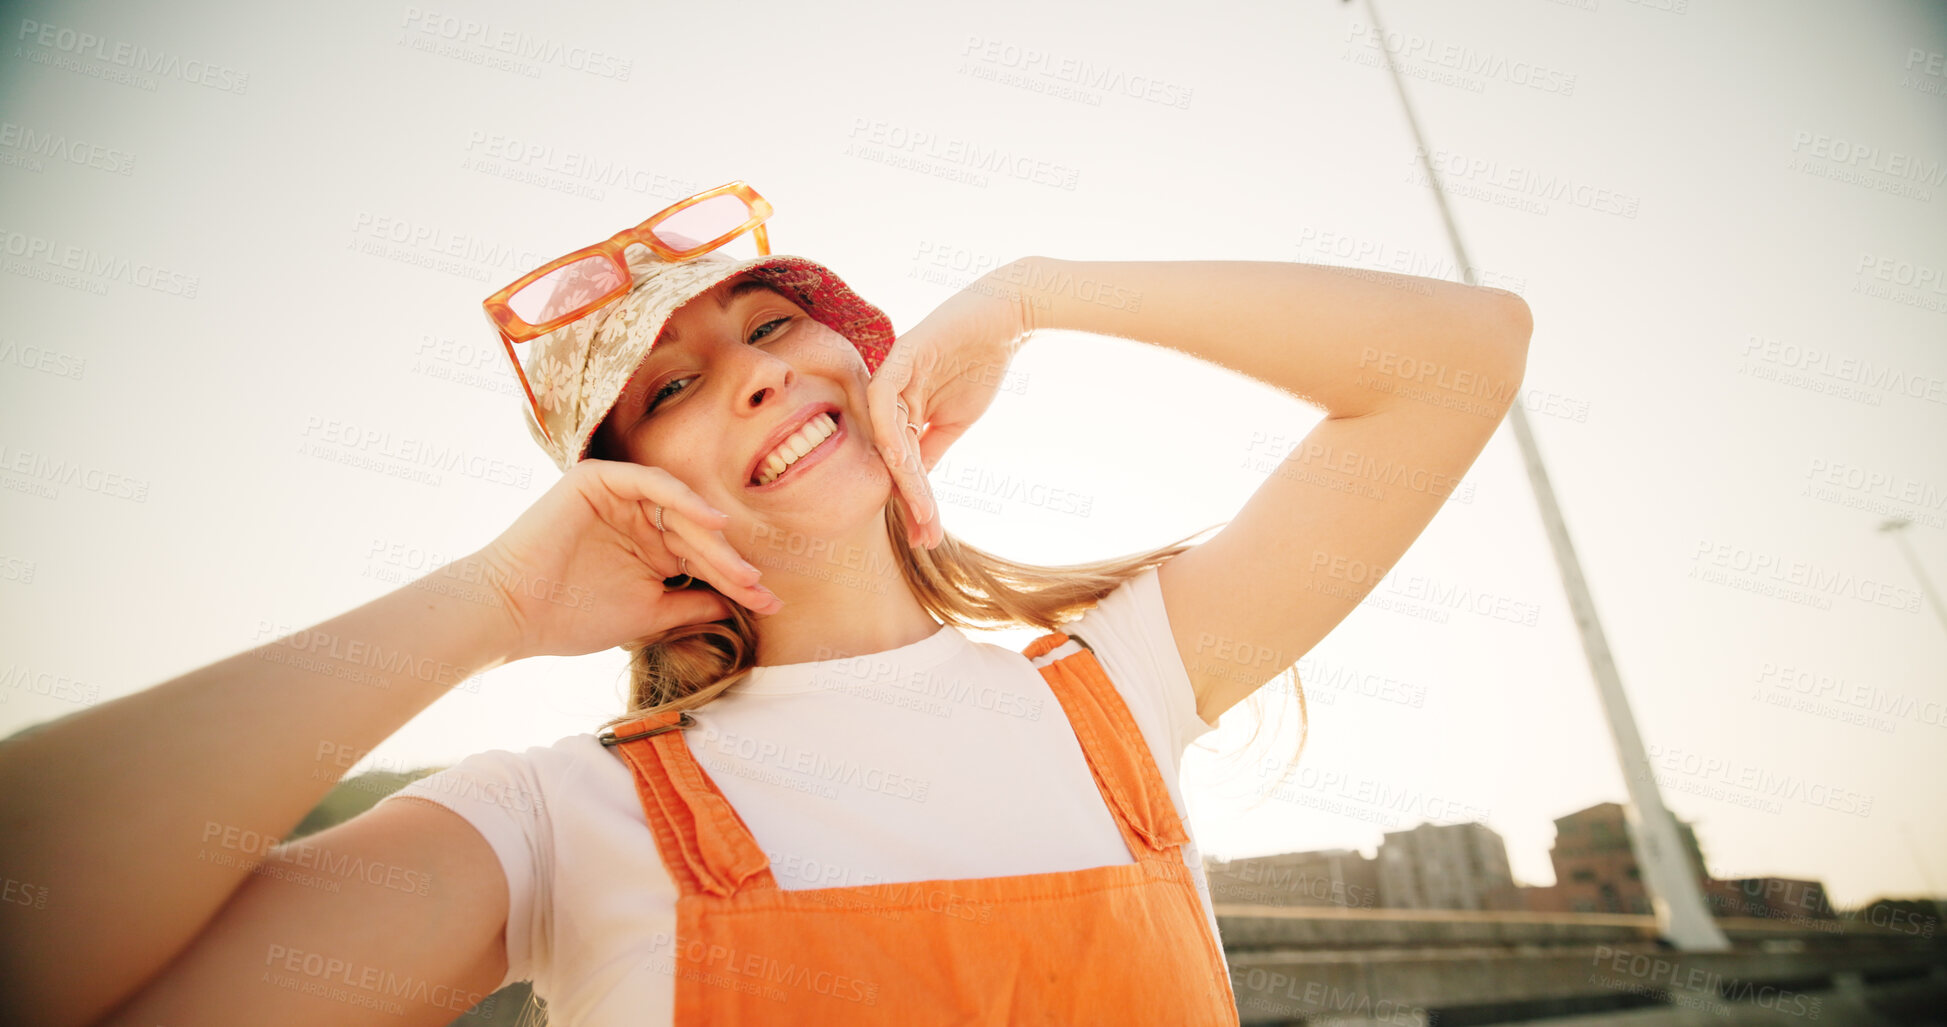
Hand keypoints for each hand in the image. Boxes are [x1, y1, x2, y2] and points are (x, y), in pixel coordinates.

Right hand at [473, 459, 783, 660]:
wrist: (514, 613)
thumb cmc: (572, 617)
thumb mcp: (647, 614)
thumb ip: (691, 605)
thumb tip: (736, 605)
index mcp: (651, 547)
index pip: (703, 558)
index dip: (737, 581)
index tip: (771, 607)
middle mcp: (639, 517)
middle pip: (698, 533)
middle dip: (731, 563)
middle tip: (760, 589)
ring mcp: (620, 495)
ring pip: (681, 508)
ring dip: (713, 537)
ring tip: (741, 569)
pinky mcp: (599, 479)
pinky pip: (651, 481)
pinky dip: (683, 498)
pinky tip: (712, 521)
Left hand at [867, 268, 1033, 548]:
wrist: (1008, 320)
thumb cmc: (982, 363)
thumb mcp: (955, 420)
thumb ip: (930, 448)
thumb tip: (915, 486)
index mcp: (902, 411)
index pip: (902, 465)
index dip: (915, 502)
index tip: (927, 537)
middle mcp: (890, 397)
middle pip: (892, 458)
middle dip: (910, 501)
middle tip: (924, 537)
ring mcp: (892, 377)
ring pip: (886, 437)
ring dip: (903, 478)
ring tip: (922, 511)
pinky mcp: (900, 357)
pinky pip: (883, 398)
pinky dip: (889, 430)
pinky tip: (899, 462)